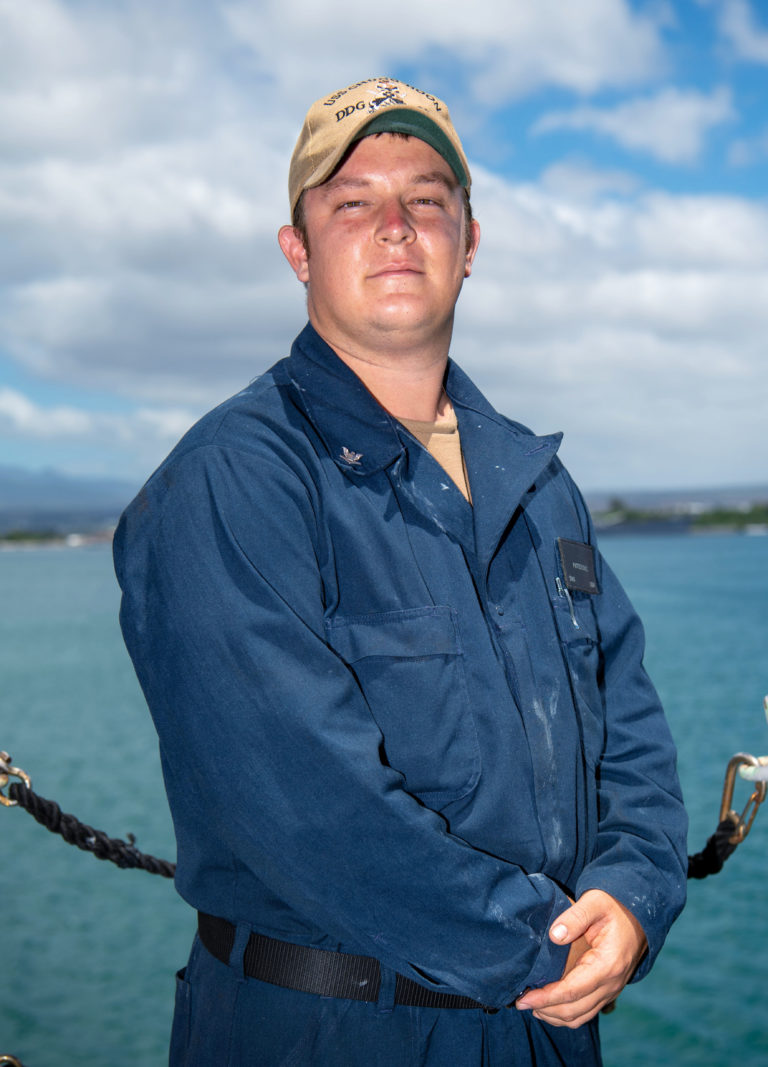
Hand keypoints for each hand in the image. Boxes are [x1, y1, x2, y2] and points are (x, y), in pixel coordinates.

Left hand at [515, 889, 646, 1027]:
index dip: (546, 998)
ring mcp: (611, 991)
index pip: (573, 991)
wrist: (638, 916)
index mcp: (608, 965)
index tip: (524, 998)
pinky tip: (548, 1006)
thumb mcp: (594, 902)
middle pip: (574, 1010)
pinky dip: (566, 1014)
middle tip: (519, 1002)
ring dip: (554, 1016)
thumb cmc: (613, 907)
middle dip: (545, 1009)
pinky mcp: (608, 991)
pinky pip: (586, 1011)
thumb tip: (554, 935)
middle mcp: (611, 984)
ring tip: (530, 1005)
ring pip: (580, 1016)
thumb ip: (575, 917)